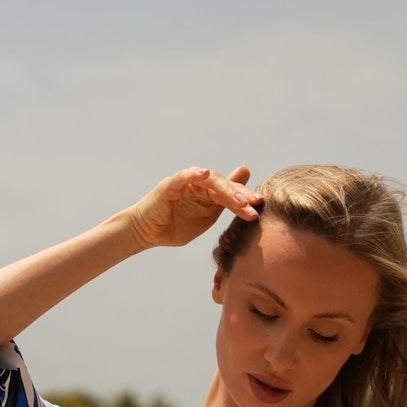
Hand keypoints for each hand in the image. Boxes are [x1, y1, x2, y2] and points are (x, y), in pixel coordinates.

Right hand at [128, 165, 260, 251]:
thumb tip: (249, 199)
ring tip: (238, 199)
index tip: (260, 206)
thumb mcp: (206, 218)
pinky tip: (205, 173)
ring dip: (225, 189)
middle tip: (254, 203)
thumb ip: (225, 206)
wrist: (147, 233)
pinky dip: (194, 173)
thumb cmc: (175, 227)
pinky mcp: (170, 185)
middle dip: (239, 194)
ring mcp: (185, 183)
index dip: (245, 198)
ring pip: (209, 181)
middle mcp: (199, 184)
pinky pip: (184, 177)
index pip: (230, 192)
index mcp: (209, 194)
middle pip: (223, 185)